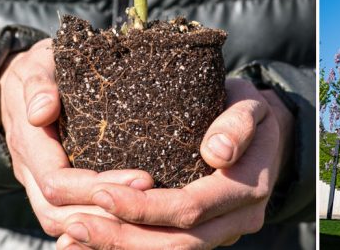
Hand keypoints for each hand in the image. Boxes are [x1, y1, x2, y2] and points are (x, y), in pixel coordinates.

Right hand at [0, 39, 153, 236]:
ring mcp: (40, 182)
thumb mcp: (39, 66)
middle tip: (155, 197)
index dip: (98, 186)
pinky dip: (99, 221)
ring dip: (104, 222)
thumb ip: (40, 85)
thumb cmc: (40, 69)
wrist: (20, 81)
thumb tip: (41, 111)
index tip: (144, 178)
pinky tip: (134, 217)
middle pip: (59, 211)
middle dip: (107, 210)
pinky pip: (72, 214)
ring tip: (148, 212)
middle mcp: (30, 171)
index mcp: (29, 143)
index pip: (57, 182)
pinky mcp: (56, 187)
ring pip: (63, 220)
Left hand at [55, 78, 294, 249]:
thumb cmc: (248, 109)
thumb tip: (217, 152)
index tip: (101, 192)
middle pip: (177, 243)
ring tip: (71, 236)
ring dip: (118, 248)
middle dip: (121, 237)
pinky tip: (87, 244)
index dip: (145, 207)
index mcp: (249, 186)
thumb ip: (238, 123)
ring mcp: (223, 232)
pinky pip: (166, 249)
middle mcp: (239, 219)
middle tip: (71, 223)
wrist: (268, 135)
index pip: (192, 208)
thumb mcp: (250, 103)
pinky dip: (127, 248)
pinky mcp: (206, 235)